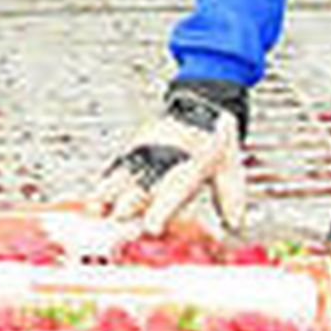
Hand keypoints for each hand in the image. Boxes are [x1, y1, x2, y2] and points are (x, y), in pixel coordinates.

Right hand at [88, 80, 247, 233]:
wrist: (202, 102)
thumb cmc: (216, 140)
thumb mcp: (230, 166)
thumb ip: (231, 197)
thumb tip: (236, 226)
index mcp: (193, 162)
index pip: (176, 189)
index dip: (163, 210)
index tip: (152, 228)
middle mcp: (167, 156)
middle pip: (144, 184)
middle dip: (130, 205)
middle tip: (116, 223)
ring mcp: (149, 149)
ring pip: (126, 174)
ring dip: (110, 194)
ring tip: (95, 211)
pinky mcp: (137, 147)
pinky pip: (118, 166)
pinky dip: (106, 182)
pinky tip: (94, 199)